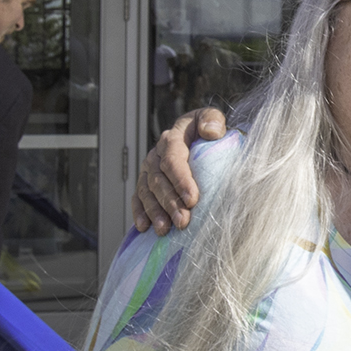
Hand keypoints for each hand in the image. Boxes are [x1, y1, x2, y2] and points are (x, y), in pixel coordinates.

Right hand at [130, 108, 226, 234]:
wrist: (200, 140)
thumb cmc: (209, 132)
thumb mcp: (212, 119)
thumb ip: (213, 120)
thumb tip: (211, 131)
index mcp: (172, 139)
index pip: (173, 160)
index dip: (181, 180)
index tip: (193, 199)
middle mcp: (156, 155)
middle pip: (159, 180)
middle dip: (170, 202)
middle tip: (182, 222)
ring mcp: (148, 171)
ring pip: (147, 192)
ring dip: (155, 212)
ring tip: (164, 230)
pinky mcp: (145, 184)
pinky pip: (138, 199)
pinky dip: (140, 213)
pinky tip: (144, 228)